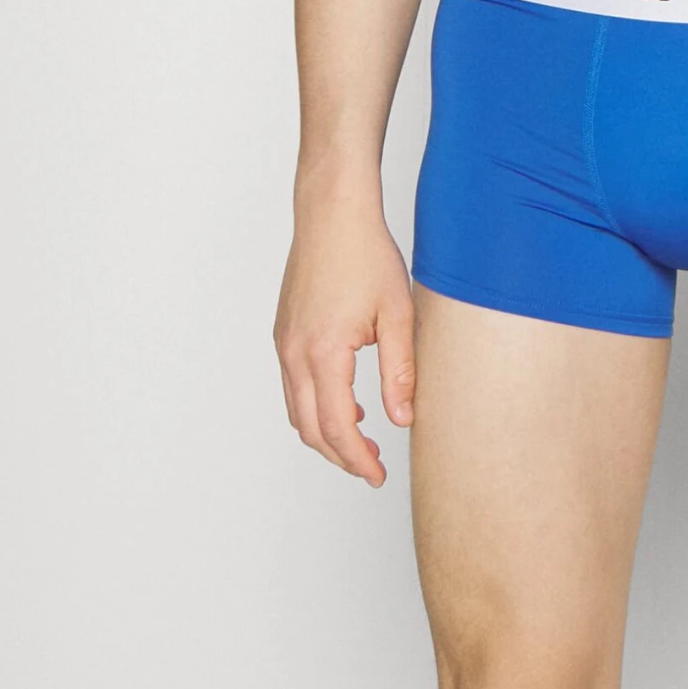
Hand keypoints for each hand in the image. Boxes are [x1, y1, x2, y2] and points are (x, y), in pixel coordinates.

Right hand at [273, 201, 416, 485]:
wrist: (332, 213)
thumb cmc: (366, 254)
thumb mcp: (398, 313)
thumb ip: (400, 371)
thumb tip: (402, 418)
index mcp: (324, 352)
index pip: (337, 427)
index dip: (357, 459)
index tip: (377, 475)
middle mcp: (295, 352)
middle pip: (310, 428)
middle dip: (340, 455)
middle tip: (371, 467)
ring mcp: (284, 342)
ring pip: (297, 410)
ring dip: (325, 432)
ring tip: (362, 438)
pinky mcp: (284, 331)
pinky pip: (294, 385)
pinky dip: (315, 405)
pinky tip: (347, 399)